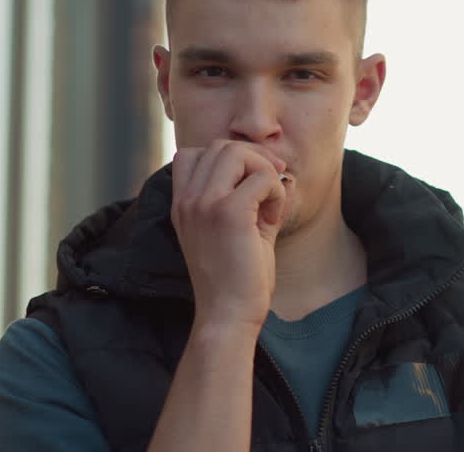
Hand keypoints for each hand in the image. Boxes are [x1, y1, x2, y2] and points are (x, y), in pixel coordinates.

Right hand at [171, 141, 288, 330]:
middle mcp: (187, 200)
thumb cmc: (237, 279)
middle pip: (220, 146)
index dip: (227, 158)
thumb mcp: (239, 229)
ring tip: (270, 202)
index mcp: (181, 205)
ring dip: (263, 171)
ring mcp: (204, 204)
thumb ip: (251, 196)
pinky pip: (263, 178)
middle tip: (271, 187)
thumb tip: (282, 170)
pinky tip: (272, 218)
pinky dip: (276, 191)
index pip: (191, 154)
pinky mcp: (228, 213)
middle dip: (253, 159)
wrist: (228, 316)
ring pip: (237, 152)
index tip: (250, 182)